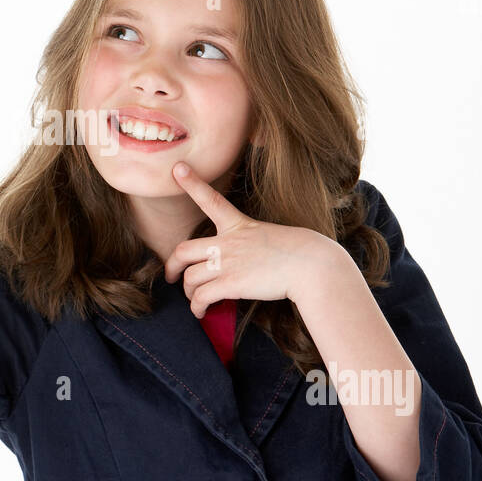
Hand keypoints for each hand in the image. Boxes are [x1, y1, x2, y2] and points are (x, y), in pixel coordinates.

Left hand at [164, 161, 331, 312]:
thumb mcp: (269, 237)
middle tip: (171, 276)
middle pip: (183, 250)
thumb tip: (237, 265)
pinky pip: (201, 297)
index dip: (192, 183)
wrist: (310, 265)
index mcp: (238, 225)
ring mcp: (228, 262)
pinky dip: (197, 307)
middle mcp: (228, 242)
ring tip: (195, 301)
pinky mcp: (231, 283)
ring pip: (190, 279)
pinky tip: (201, 312)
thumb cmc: (296, 253)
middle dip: (172, 266)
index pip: (211, 200)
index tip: (177, 168)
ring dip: (189, 293)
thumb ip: (247, 245)